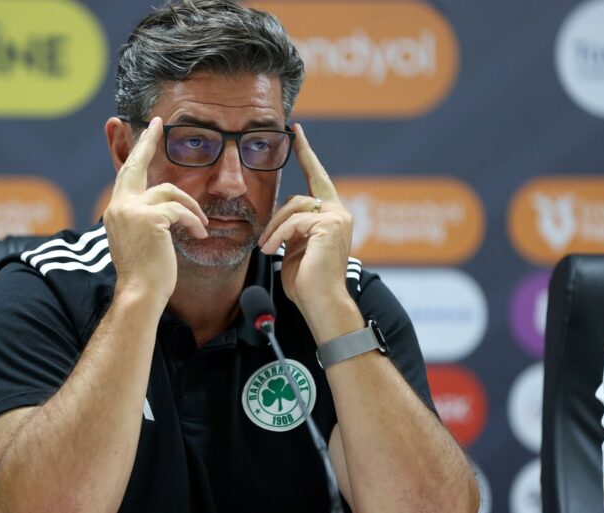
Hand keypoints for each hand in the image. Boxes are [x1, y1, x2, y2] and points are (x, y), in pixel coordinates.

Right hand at [103, 117, 208, 302]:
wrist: (140, 294)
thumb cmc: (145, 274)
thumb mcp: (139, 239)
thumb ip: (144, 217)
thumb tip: (163, 204)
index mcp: (115, 211)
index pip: (126, 174)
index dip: (136, 151)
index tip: (146, 131)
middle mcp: (118, 206)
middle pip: (136, 165)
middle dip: (148, 142)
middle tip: (159, 124)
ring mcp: (131, 210)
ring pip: (169, 192)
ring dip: (190, 208)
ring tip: (200, 226)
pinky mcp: (150, 218)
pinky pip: (180, 211)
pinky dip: (193, 222)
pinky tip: (198, 236)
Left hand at [258, 123, 354, 313]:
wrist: (321, 304)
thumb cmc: (306, 283)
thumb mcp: (295, 248)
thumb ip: (293, 227)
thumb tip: (281, 213)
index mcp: (332, 216)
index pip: (317, 178)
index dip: (306, 153)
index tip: (296, 132)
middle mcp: (339, 213)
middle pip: (296, 199)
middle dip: (276, 220)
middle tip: (264, 243)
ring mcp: (337, 217)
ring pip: (293, 209)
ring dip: (274, 230)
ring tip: (266, 250)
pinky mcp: (330, 225)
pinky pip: (294, 223)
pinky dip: (278, 237)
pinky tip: (271, 251)